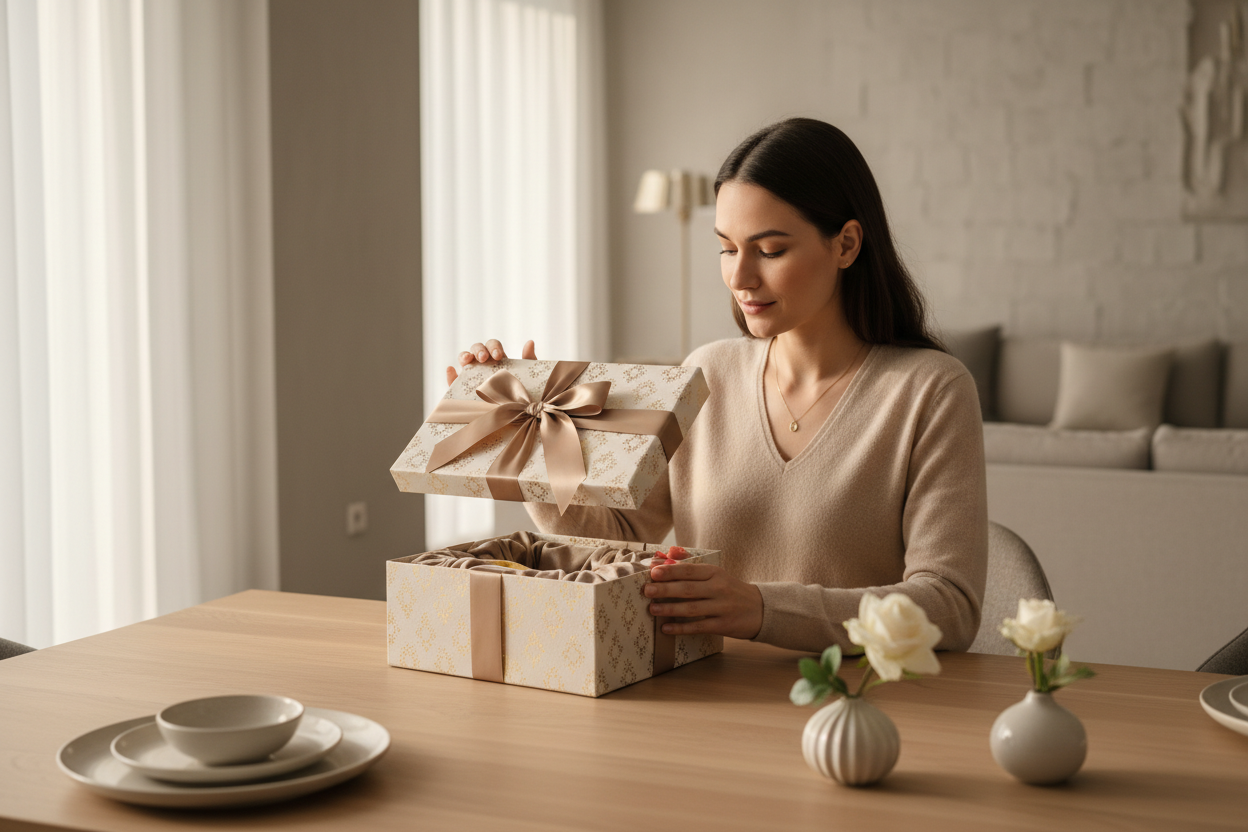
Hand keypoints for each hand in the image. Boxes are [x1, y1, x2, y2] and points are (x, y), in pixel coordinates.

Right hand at [446, 339, 537, 385]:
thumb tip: (530, 342)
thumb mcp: (528, 377)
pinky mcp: (463, 390)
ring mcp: (472, 376)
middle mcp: (483, 365)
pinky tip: (450, 370)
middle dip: (479, 350)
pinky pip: (453, 382)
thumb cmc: (523, 393)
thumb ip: (529, 359)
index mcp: (498, 359)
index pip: (492, 346)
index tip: (498, 356)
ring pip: (464, 360)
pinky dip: (450, 375)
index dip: (493, 347)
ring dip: (464, 356)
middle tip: (484, 358)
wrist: (517, 416)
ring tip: (467, 360)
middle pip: (476, 349)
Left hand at [644, 561, 763, 639]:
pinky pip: (698, 626)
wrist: (760, 609)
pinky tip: (666, 629)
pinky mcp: (722, 625)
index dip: (670, 571)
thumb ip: (692, 567)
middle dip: (665, 589)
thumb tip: (667, 558)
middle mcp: (718, 588)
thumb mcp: (716, 574)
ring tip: (652, 609)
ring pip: (691, 608)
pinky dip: (681, 628)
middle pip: (688, 589)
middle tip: (647, 590)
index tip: (653, 572)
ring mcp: (721, 608)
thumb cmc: (731, 589)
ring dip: (670, 609)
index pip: (689, 571)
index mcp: (715, 573)